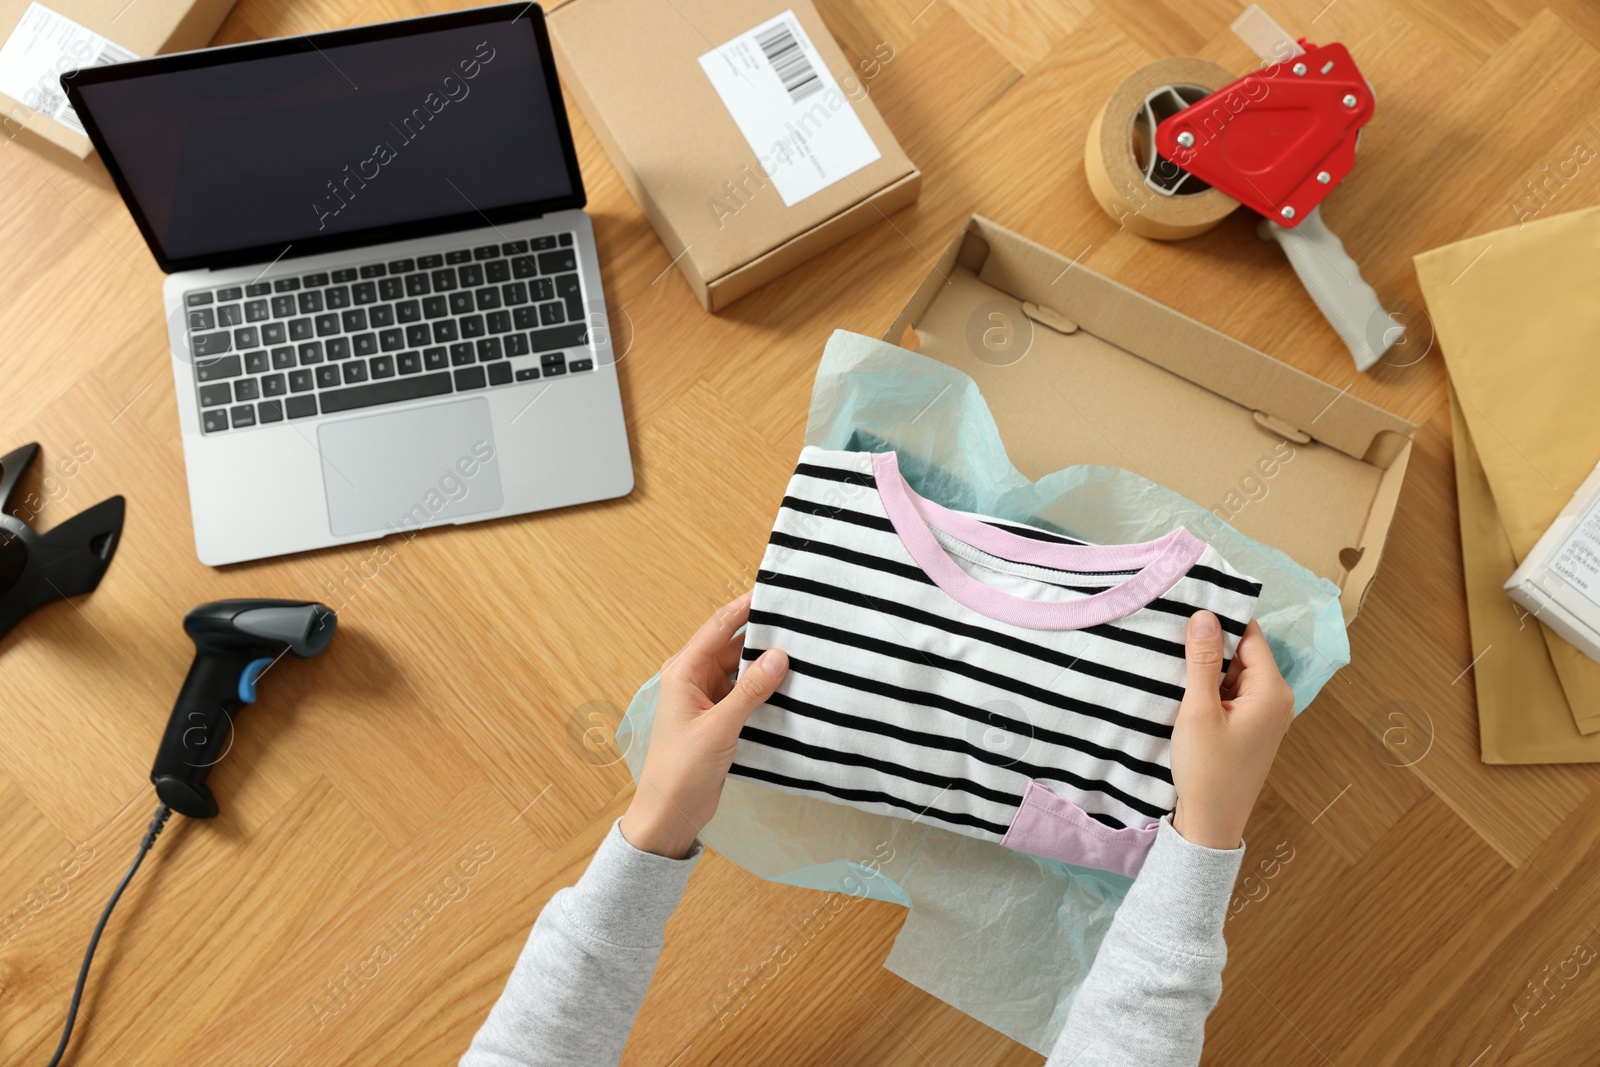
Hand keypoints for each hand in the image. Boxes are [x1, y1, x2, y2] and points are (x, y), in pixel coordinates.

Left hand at [619, 592, 788, 858]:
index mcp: (683, 671)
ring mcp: (709, 699)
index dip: (745, 605)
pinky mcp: (721, 719)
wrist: (670, 814)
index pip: (719, 626)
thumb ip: (750, 690)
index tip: (774, 589)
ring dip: (767, 665)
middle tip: (800, 622)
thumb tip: (780, 656)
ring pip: (743, 670)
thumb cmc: (681, 770)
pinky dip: (766, 689)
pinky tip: (792, 686)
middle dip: (764, 636)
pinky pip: (747, 693)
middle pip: (734, 645)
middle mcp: (695, 679)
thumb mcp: (719, 727)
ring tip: (805, 650)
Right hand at [1168, 612, 1293, 850]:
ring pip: (1234, 675)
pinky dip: (1210, 690)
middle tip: (1172, 634)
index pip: (1250, 637)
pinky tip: (1183, 689)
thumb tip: (1205, 616)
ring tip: (1171, 660)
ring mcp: (1264, 716)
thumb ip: (1202, 661)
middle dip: (1211, 646)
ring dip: (1207, 669)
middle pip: (1242, 655)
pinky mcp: (1250, 729)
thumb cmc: (1207, 769)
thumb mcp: (1199, 710)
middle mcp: (1276, 700)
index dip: (1221, 621)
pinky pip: (1231, 695)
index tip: (1188, 608)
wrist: (1211, 824)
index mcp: (1272, 691)